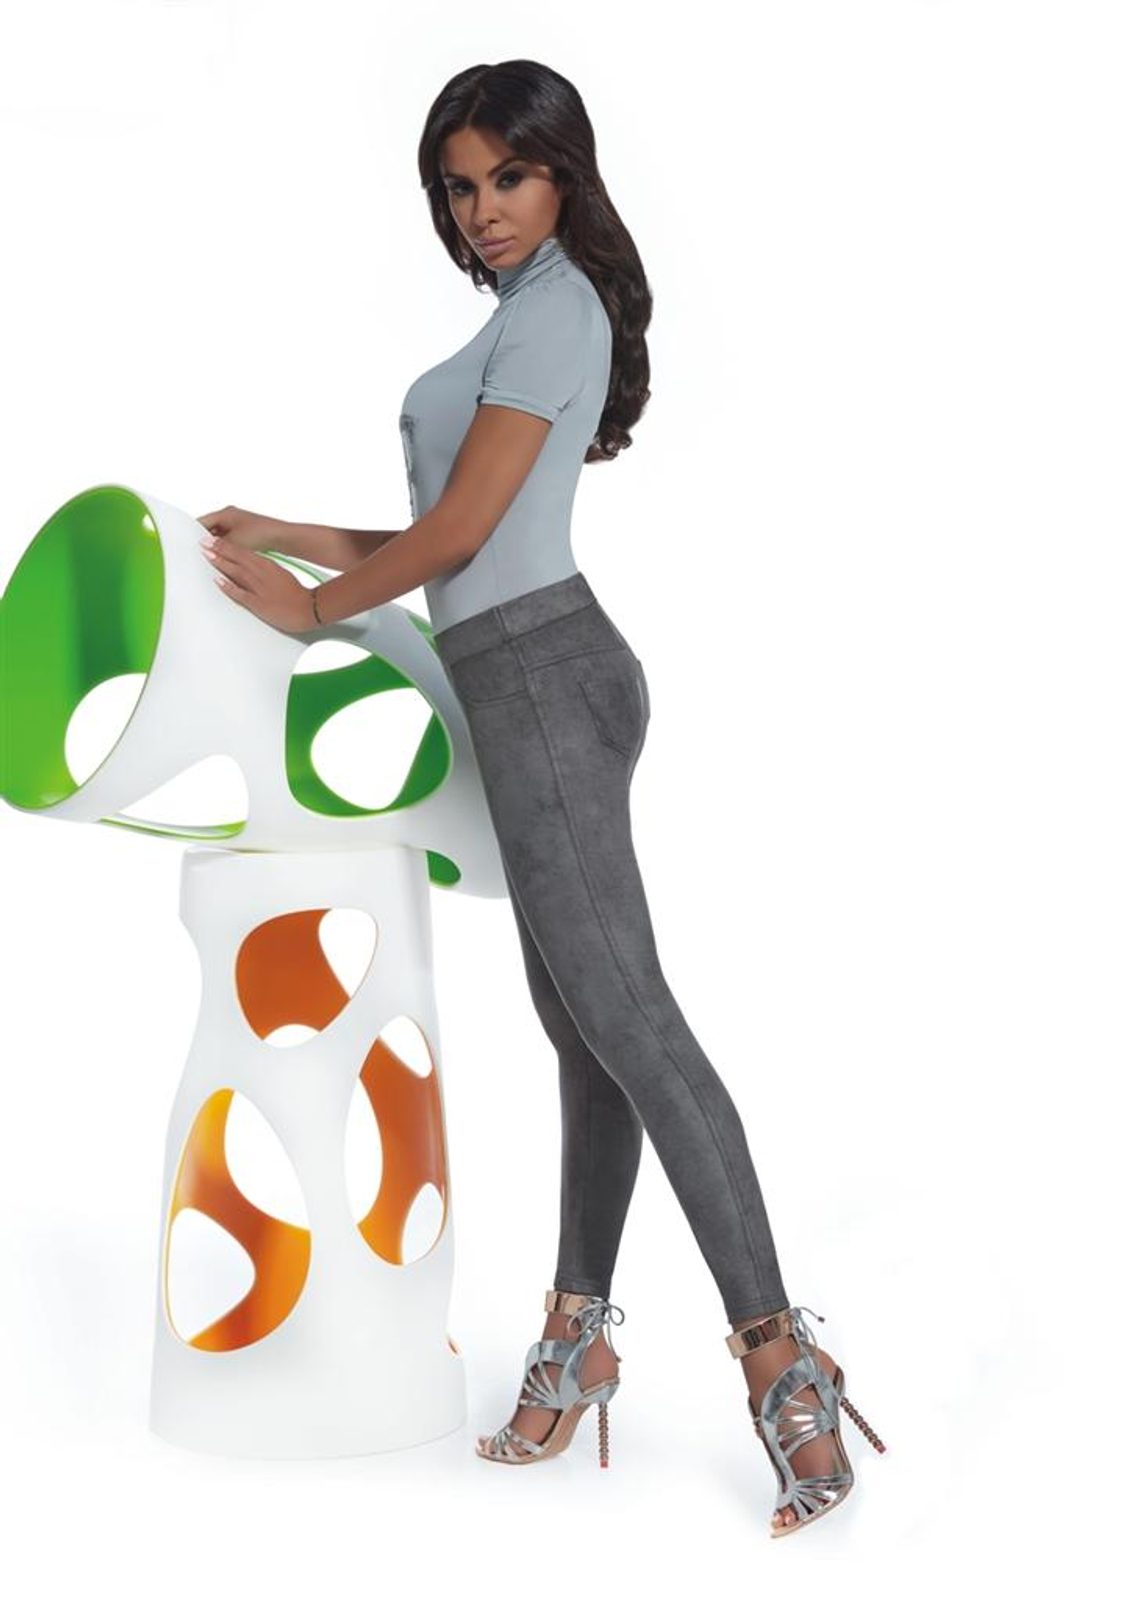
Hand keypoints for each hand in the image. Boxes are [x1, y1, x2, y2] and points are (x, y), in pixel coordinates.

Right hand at [196, 504, 292, 552]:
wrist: (282, 537)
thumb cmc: (261, 534)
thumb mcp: (234, 542)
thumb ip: (217, 545)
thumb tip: (204, 547)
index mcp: (225, 513)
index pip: (202, 521)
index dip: (194, 533)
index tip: (189, 544)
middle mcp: (231, 516)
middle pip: (210, 529)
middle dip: (206, 540)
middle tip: (199, 552)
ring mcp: (238, 524)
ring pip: (220, 536)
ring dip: (217, 546)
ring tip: (211, 556)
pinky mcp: (245, 533)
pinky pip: (230, 540)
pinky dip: (226, 548)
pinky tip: (224, 558)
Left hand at [200, 537, 317, 633]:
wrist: (309, 609)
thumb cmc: (297, 593)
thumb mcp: (281, 574)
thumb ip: (266, 569)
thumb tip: (252, 564)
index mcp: (268, 566)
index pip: (243, 552)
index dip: (227, 545)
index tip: (213, 540)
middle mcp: (262, 574)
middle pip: (237, 559)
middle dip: (219, 550)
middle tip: (203, 543)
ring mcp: (260, 589)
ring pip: (236, 572)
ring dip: (221, 563)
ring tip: (207, 556)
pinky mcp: (259, 604)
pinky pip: (240, 594)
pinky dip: (228, 586)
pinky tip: (218, 580)